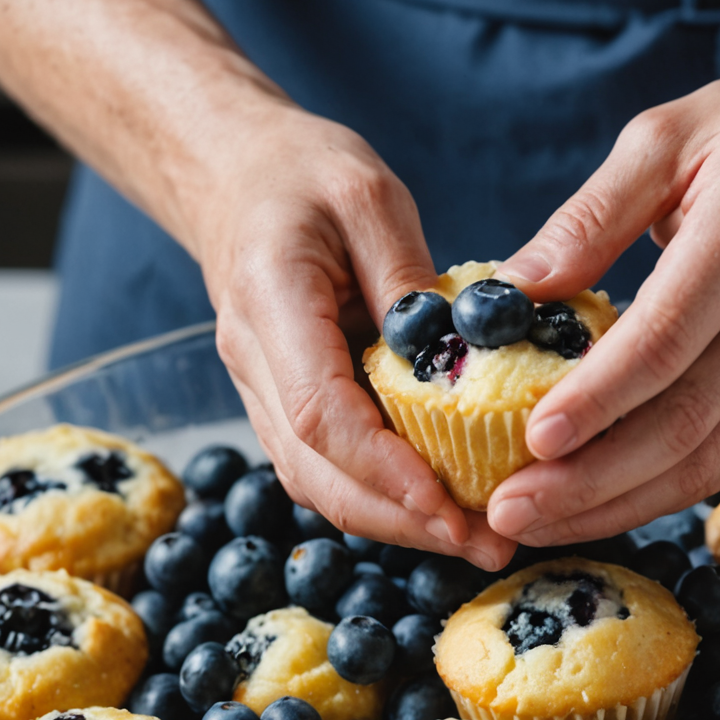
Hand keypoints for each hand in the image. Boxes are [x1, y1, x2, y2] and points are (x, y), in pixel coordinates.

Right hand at [196, 100, 515, 569]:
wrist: (232, 175)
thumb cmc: (301, 172)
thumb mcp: (367, 194)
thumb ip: (408, 276)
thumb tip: (457, 358)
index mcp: (271, 305)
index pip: (322, 414)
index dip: (385, 470)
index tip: (449, 505)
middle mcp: (254, 364)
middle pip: (318, 475)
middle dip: (402, 522)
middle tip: (488, 546)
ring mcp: (262, 392)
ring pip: (319, 485)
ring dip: (396, 524)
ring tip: (478, 541)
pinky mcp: (284, 404)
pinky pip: (328, 469)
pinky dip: (384, 499)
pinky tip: (441, 510)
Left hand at [485, 64, 719, 544]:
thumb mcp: (667, 136)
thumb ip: (591, 216)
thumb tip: (515, 292)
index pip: (669, 336)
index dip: (600, 397)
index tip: (533, 437)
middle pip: (687, 417)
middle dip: (592, 479)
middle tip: (509, 510)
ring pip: (708, 457)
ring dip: (618, 505)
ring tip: (536, 523)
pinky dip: (658, 495)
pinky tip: (595, 508)